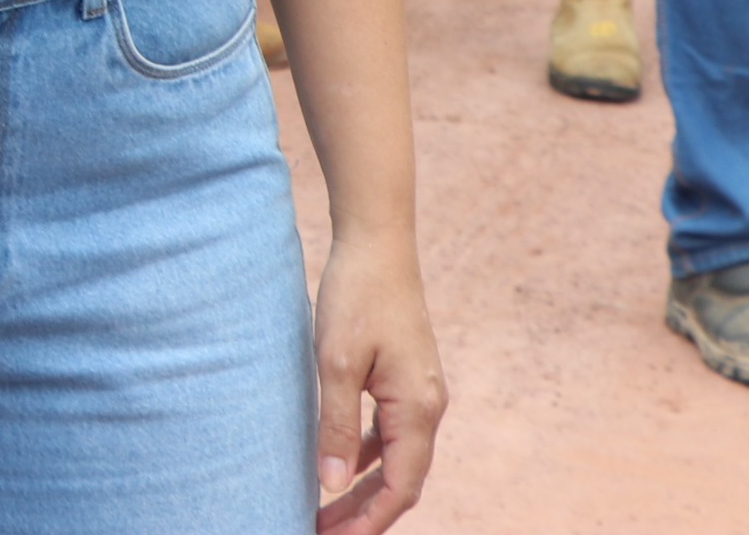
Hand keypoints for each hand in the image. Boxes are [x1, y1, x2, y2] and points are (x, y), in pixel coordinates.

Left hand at [310, 233, 443, 532]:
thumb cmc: (356, 296)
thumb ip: (335, 425)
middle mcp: (428, 406)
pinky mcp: (406, 378)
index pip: (399, 488)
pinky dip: (366, 455)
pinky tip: (338, 462)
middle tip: (320, 531)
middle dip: (363, 513)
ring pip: (395, 458)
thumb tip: (330, 483)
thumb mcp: (336, 362)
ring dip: (363, 487)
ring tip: (325, 509)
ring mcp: (420, 392)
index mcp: (417, 409)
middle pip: (400, 480)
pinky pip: (389, 432)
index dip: (368, 522)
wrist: (377, 241)